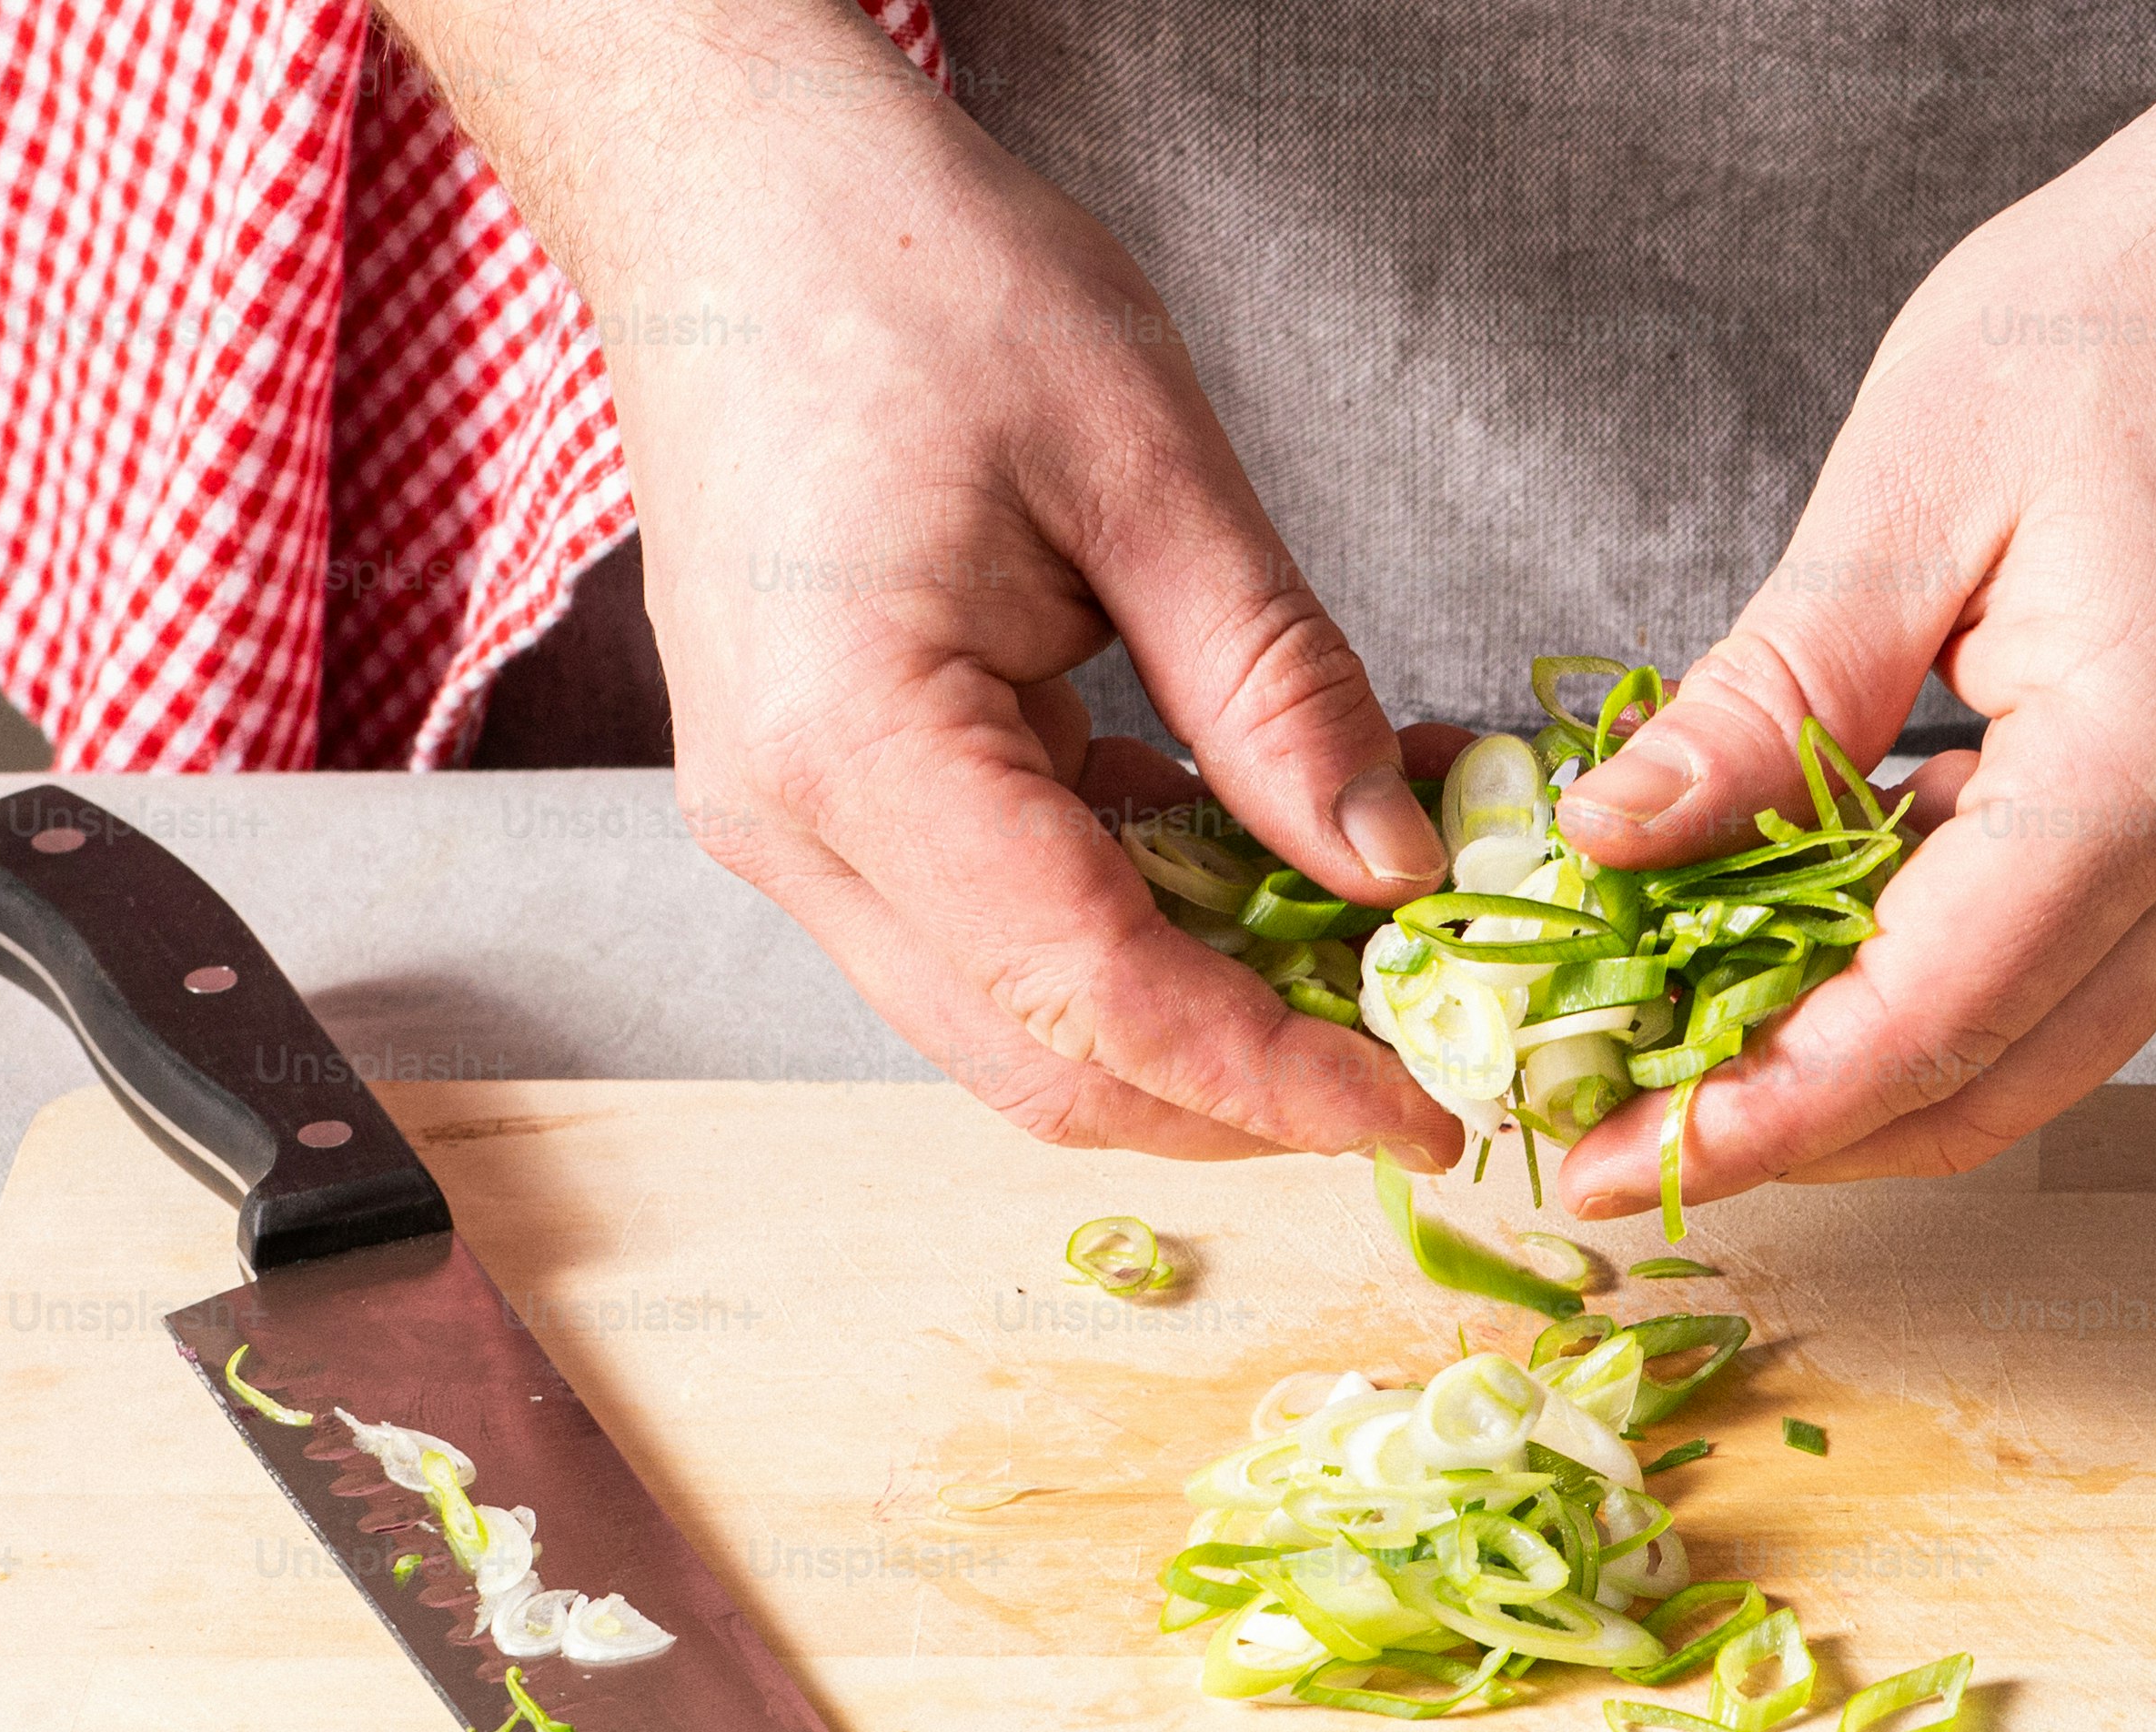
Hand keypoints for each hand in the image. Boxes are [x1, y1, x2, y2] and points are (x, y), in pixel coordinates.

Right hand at [419, 0, 1454, 1162]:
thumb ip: (1275, 689)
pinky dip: (1137, 933)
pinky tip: (1261, 870)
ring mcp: (789, 829)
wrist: (734, 194)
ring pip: (1014, 1024)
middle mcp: (790, 828)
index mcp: (853, 747)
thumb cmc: (908, 274)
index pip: (1095, 1001)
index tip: (1422, 1113)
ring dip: (1194, 1022)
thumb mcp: (1145, 465)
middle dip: (1237, 1098)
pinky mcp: (823, 803)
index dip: (1274, 1081)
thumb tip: (1396, 873)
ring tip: (1360, 957)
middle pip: (1041, 1067)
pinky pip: (994, 931)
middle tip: (1414, 1064)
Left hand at [1547, 0, 2155, 1213]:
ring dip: (1865, 1083)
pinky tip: (1808, 960)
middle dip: (1796, 1139)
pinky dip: (1935, 990)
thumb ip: (1771, 697)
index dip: (1758, 1115)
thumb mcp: (1913, 486)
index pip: (1927, 1019)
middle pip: (1989, 1082)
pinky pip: (2073, 965)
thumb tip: (1615, 845)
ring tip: (1687, 1067)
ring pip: (2036, 1051)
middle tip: (1614, 1148)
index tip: (1610, 1165)